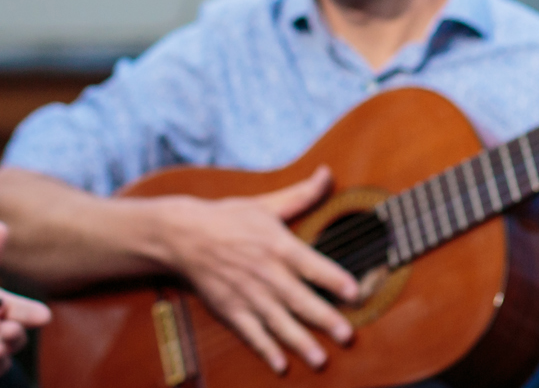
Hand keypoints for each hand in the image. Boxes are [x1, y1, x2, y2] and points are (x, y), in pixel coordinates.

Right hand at [155, 166, 358, 374]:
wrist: (183, 236)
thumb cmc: (228, 218)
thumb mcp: (266, 204)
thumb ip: (301, 195)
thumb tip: (326, 173)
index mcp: (278, 245)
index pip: (312, 265)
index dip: (334, 279)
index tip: (355, 292)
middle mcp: (266, 273)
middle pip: (300, 300)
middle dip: (325, 319)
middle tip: (347, 335)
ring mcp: (248, 294)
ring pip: (279, 322)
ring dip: (301, 342)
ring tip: (321, 360)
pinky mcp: (231, 310)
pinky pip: (252, 334)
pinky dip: (266, 350)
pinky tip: (281, 365)